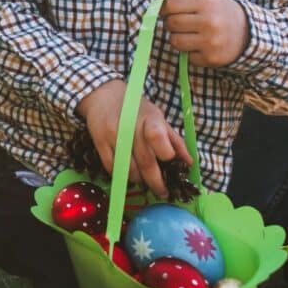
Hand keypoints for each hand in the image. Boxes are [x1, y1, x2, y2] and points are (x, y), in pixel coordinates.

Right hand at [76, 80, 190, 198]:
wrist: (103, 96)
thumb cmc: (136, 108)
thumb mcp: (157, 117)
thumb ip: (174, 140)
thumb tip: (189, 163)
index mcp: (149, 118)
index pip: (157, 137)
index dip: (166, 154)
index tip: (169, 162)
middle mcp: (130, 126)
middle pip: (145, 162)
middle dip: (156, 182)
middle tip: (162, 192)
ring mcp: (113, 136)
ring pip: (128, 170)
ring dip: (139, 180)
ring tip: (144, 180)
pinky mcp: (99, 143)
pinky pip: (112, 169)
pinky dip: (122, 176)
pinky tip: (128, 174)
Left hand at [156, 0, 247, 67]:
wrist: (248, 32)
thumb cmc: (220, 12)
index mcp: (207, 3)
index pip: (170, 5)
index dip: (164, 8)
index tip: (169, 11)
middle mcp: (210, 22)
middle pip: (171, 23)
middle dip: (171, 24)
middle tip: (181, 24)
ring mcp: (211, 42)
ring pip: (175, 41)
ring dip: (178, 39)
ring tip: (190, 35)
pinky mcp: (211, 58)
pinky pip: (186, 57)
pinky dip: (190, 52)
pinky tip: (202, 46)